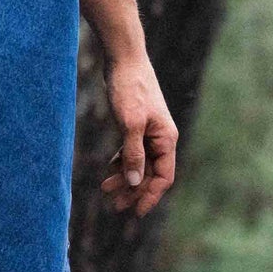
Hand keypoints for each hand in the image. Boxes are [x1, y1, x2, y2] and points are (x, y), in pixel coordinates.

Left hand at [100, 53, 176, 216]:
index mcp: (166, 139)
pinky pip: (132, 151)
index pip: (163, 177)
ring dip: (125, 178)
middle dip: (134, 190)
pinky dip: (122, 163)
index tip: (135, 211)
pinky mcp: (135, 124)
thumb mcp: (130, 124)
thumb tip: (134, 183)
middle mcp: (161, 138)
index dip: (150, 195)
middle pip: (150, 173)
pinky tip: (110, 172)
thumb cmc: (129, 89)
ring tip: (106, 190)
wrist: (124, 60)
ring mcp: (148, 131)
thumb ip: (133, 154)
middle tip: (114, 205)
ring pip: (139, 163)